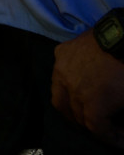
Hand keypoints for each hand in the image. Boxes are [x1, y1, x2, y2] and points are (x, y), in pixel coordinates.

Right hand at [51, 29, 123, 147]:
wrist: (121, 36)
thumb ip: (118, 111)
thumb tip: (116, 118)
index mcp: (92, 104)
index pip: (95, 129)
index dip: (109, 138)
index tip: (120, 139)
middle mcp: (71, 90)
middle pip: (75, 116)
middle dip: (89, 125)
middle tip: (102, 126)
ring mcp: (62, 70)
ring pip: (59, 97)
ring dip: (70, 107)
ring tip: (81, 109)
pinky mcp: (61, 53)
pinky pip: (59, 73)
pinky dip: (66, 82)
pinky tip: (76, 81)